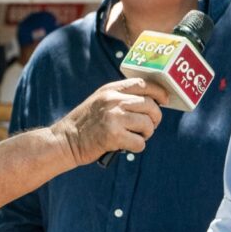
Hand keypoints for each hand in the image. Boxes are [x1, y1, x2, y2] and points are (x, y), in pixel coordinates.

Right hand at [50, 78, 167, 165]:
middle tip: (148, 127)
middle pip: (150, 105)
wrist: (65, 140)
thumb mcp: (101, 101)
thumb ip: (121, 97)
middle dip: (154, 119)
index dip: (159, 92)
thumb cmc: (86, 124)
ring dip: (146, 134)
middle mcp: (113, 100)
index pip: (143, 84)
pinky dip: (136, 147)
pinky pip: (140, 142)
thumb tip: (152, 101)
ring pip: (148, 124)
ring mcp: (113, 117)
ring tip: (135, 136)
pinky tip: (125, 145)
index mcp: (111, 89)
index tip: (165, 100)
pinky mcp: (113, 135)